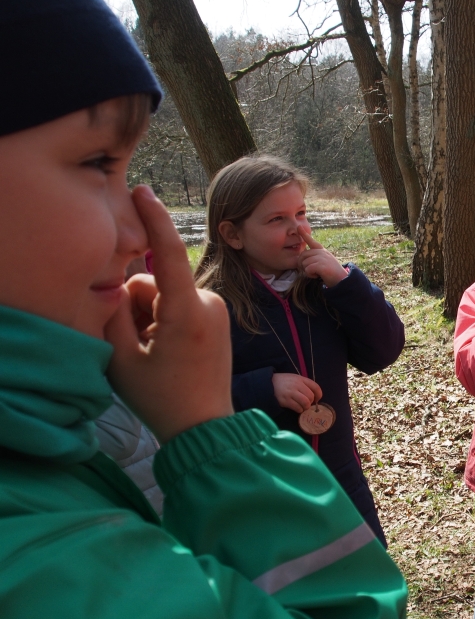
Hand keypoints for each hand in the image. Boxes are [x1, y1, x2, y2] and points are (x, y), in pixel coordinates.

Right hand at [105, 185, 233, 442]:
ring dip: (151, 314)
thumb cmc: (162, 398)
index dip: (154, 220)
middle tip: (140, 347)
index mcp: (187, 312)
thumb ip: (113, 313)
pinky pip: (180, 303)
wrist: (205, 426)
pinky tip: (166, 350)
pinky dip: (165, 319)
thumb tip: (118, 282)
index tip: (142, 191)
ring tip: (155, 353)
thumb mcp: (122, 359)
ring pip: (166, 293)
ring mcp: (216, 308)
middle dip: (137, 305)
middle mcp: (208, 302)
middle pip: (155, 282)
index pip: (168, 254)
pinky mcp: (218, 316)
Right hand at [272, 373, 322, 412]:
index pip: (315, 387)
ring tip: (302, 406)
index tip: (317, 399)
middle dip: (310, 402)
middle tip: (306, 403)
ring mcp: (291, 393)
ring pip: (305, 403)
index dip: (319, 395)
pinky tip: (296, 408)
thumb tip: (315, 397)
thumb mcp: (295, 379)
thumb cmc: (285, 382)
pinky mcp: (285, 401)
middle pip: (311, 397)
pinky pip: (297, 408)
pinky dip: (299, 410)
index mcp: (301, 379)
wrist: (269, 383)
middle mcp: (297, 385)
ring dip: (305, 407)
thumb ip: (305, 385)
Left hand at [298, 225, 348, 286]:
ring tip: (317, 273)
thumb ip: (315, 257)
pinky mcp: (321, 265)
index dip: (304, 234)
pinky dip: (311, 275)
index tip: (298, 227)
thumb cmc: (331, 272)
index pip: (311, 241)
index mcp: (321, 250)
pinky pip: (308, 269)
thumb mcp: (324, 261)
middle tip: (310, 270)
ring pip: (304, 264)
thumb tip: (302, 259)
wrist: (342, 279)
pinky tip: (318, 275)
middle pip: (302, 256)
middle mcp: (321, 252)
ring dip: (308, 271)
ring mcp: (321, 258)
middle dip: (302, 265)